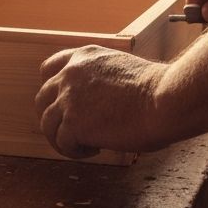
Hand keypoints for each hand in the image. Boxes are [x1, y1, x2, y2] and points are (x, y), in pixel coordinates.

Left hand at [35, 45, 166, 157]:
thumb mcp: (121, 68)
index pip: (49, 69)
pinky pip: (62, 142)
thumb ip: (101, 78)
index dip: (52, 89)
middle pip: (42, 98)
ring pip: (47, 124)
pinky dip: (75, 151)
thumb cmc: (156, 88)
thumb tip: (97, 100)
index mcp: (83, 56)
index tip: (62, 103)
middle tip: (72, 130)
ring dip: (63, 138)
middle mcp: (70, 73)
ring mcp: (69, 98)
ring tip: (84, 146)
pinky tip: (95, 150)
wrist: (165, 99)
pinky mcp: (74, 123)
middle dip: (53, 116)